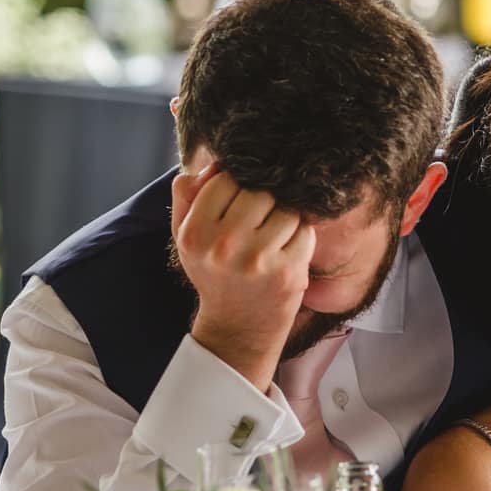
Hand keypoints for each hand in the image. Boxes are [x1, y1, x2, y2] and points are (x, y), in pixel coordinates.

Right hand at [172, 164, 313, 390]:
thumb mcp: (186, 237)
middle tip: (257, 224)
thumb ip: (187, 195)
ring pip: (285, 208)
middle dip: (262, 202)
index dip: (235, 187)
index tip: (237, 206)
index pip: (224, 179)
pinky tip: (285, 253)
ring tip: (271, 238)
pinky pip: (304, 230)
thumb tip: (214, 163)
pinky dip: (300, 237)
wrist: (238, 328)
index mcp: (195, 234)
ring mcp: (258, 259)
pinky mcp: (288, 271)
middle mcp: (224, 246)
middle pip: (258, 191)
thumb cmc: (214, 274)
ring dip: (284, 218)